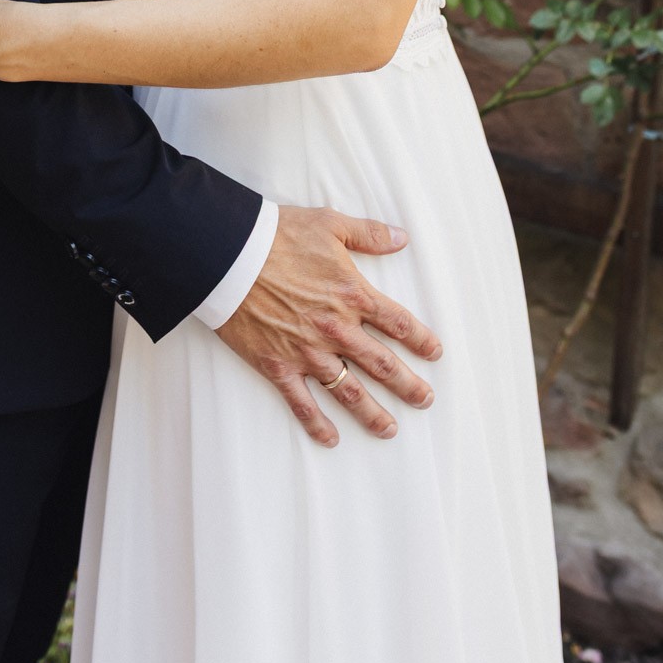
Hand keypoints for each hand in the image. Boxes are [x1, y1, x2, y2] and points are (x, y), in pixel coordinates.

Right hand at [216, 205, 440, 447]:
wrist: (229, 255)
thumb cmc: (277, 235)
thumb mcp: (329, 224)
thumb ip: (369, 234)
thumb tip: (401, 239)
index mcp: (352, 294)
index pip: (398, 324)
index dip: (421, 340)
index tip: (434, 353)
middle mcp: (336, 329)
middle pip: (382, 364)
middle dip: (408, 386)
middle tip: (425, 400)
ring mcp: (308, 351)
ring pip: (349, 391)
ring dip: (372, 413)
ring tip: (390, 429)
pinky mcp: (279, 365)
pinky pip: (302, 403)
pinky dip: (317, 424)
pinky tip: (331, 438)